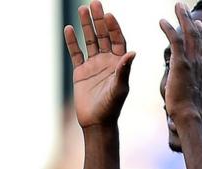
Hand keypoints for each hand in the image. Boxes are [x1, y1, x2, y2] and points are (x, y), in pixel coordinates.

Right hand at [64, 1, 135, 127]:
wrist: (96, 122)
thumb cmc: (112, 107)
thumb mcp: (120, 88)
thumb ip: (124, 70)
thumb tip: (132, 52)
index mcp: (120, 62)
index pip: (117, 39)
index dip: (113, 27)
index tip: (108, 15)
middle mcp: (107, 60)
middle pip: (103, 35)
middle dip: (99, 20)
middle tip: (94, 3)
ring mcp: (93, 65)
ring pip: (90, 41)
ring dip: (86, 26)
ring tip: (82, 9)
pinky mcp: (80, 72)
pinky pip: (76, 53)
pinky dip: (72, 42)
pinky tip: (69, 29)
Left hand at [159, 2, 201, 122]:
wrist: (189, 115)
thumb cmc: (187, 109)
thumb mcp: (191, 91)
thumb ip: (188, 81)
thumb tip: (181, 79)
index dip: (199, 32)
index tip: (196, 23)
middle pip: (197, 34)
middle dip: (190, 18)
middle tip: (183, 7)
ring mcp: (193, 61)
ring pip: (189, 33)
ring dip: (182, 17)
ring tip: (177, 6)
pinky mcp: (181, 63)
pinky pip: (176, 41)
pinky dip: (169, 29)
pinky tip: (162, 21)